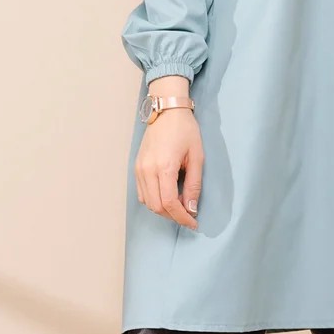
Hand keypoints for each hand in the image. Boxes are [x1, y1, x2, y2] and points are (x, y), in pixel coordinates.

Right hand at [135, 109, 202, 227]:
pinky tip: (166, 197)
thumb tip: (192, 208)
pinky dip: (153, 201)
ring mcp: (139, 169)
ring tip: (179, 207)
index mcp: (164, 167)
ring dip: (163, 210)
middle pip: (157, 207)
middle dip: (173, 216)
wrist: (167, 111)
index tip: (193, 223)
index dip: (182, 217)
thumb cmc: (185, 130)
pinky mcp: (137, 167)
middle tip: (188, 216)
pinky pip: (142, 193)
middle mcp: (147, 170)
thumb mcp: (197, 157)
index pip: (170, 203)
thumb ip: (194, 184)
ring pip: (147, 202)